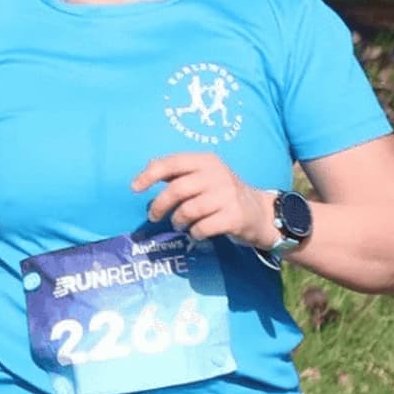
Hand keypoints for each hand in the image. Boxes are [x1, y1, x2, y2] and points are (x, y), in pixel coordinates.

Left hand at [135, 153, 278, 247]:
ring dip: (178, 221)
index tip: (134, 188)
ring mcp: (228, 195)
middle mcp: (218, 174)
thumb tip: (143, 177)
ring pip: (187, 210)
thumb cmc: (221, 193)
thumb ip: (176, 174)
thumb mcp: (202, 176)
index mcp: (206, 160)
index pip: (172, 163)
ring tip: (180, 224)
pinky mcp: (235, 216)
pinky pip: (202, 227)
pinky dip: (194, 233)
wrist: (259, 212)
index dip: (149, 174)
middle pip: (176, 190)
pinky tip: (197, 232)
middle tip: (154, 216)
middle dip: (159, 206)